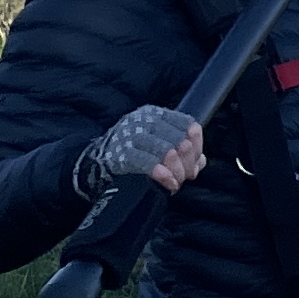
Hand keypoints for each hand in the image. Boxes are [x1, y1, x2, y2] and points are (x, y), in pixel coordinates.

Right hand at [76, 104, 203, 197]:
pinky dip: (164, 175)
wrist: (97, 164)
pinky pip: (149, 164)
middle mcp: (143, 120)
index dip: (197, 146)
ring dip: (177, 172)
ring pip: (167, 151)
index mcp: (155, 114)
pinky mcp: (121, 154)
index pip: (187, 124)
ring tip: (176, 183)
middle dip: (187, 163)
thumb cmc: (134, 154)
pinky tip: (169, 184)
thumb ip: (182, 151)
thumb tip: (201, 161)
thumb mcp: (158, 145)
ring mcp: (131, 136)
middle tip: (185, 177)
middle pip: (180, 140)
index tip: (195, 163)